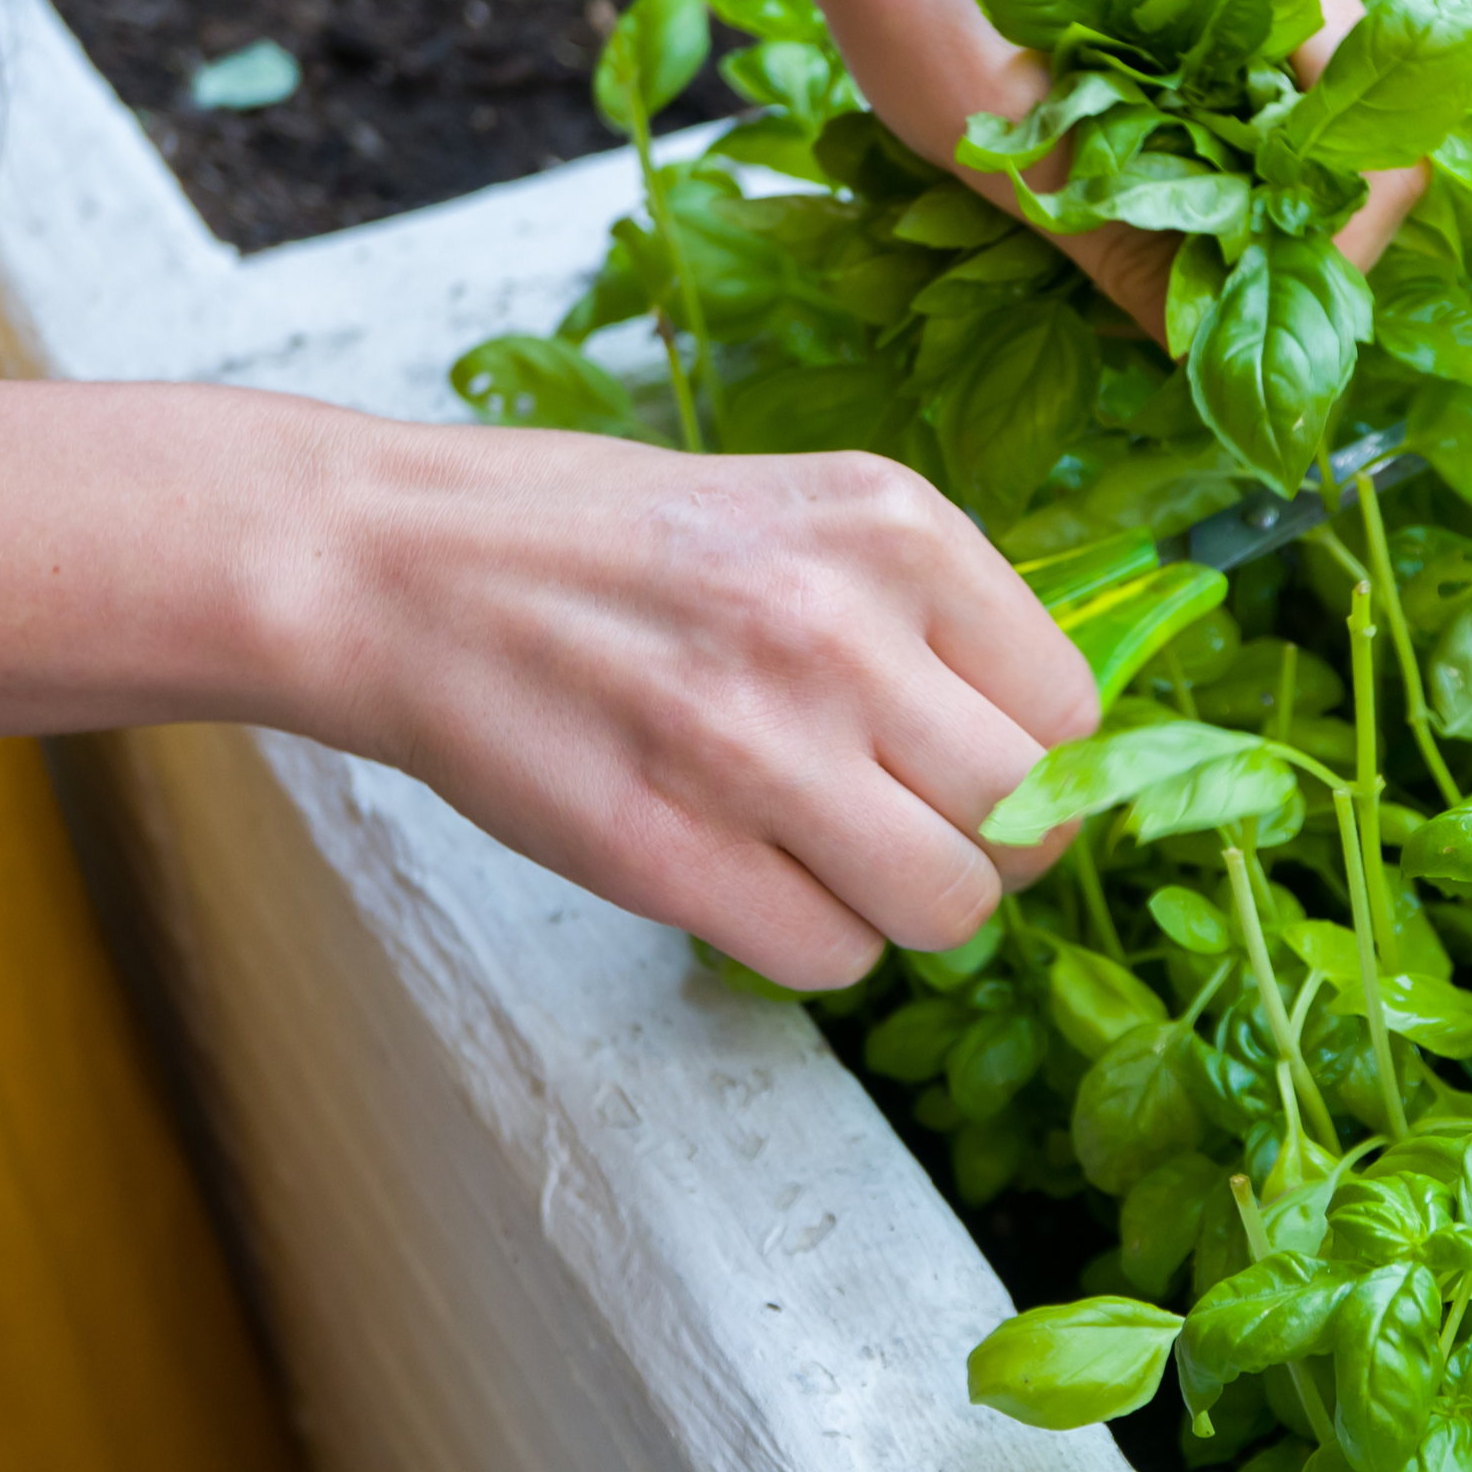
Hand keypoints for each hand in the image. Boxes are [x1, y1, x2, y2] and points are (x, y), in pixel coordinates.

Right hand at [301, 420, 1097, 988]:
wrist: (401, 565)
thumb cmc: (613, 545)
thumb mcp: (807, 514)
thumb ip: (932, 618)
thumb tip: (1052, 753)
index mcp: (896, 529)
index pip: (1071, 708)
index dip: (1037, 761)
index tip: (978, 767)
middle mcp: (840, 628)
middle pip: (1025, 819)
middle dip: (990, 849)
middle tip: (918, 829)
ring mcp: (752, 744)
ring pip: (946, 908)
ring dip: (905, 906)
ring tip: (834, 854)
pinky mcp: (666, 850)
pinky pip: (832, 958)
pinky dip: (811, 941)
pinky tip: (751, 874)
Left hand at [769, 0, 1426, 330]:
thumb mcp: (1007, 134)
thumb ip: (1120, 243)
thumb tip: (1206, 355)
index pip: (1378, 147)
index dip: (1327, 256)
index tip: (1243, 316)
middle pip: (1352, 148)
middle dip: (1282, 242)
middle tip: (1194, 307)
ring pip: (1304, 139)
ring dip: (1243, 214)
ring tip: (1160, 263)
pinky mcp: (1221, 0)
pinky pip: (1257, 113)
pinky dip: (1215, 176)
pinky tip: (1145, 209)